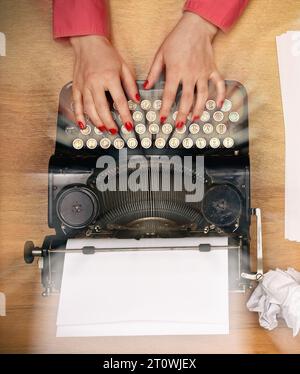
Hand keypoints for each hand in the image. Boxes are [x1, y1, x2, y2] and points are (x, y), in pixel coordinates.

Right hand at [70, 35, 138, 132]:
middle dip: (109, 122)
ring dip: (96, 121)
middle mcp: (95, 82)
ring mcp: (84, 85)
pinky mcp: (76, 86)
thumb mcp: (124, 67)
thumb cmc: (107, 55)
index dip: (125, 115)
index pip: (119, 101)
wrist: (88, 42)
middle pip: (102, 107)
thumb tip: (137, 100)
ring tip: (103, 129)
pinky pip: (77, 103)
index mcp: (110, 77)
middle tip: (115, 131)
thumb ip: (130, 85)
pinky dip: (79, 116)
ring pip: (89, 108)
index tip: (129, 125)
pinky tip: (83, 125)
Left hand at [145, 12, 224, 126]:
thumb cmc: (176, 40)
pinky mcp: (212, 69)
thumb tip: (146, 87)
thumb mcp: (160, 54)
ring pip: (203, 95)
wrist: (195, 27)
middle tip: (179, 126)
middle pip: (187, 99)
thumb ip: (154, 72)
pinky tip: (219, 105)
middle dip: (182, 115)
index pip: (170, 95)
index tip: (162, 120)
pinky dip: (221, 95)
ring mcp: (203, 72)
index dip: (166, 109)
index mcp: (176, 71)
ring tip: (194, 120)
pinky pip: (219, 84)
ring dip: (199, 109)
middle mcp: (190, 74)